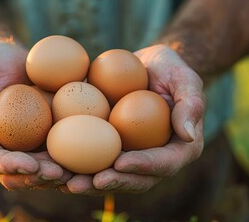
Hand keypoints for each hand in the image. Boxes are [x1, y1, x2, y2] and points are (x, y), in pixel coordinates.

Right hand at [0, 41, 71, 189]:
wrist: (15, 59)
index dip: (8, 166)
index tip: (30, 165)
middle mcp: (1, 148)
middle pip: (16, 174)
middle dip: (36, 178)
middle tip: (58, 173)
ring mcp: (24, 146)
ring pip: (39, 170)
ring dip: (56, 176)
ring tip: (75, 173)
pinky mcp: (44, 139)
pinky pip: (57, 154)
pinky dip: (70, 161)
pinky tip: (86, 161)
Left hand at [63, 44, 204, 195]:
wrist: (147, 66)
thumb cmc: (170, 70)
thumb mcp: (184, 78)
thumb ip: (191, 104)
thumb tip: (188, 135)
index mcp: (178, 148)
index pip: (163, 163)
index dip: (143, 167)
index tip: (120, 163)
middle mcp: (154, 157)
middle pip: (134, 178)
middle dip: (112, 183)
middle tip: (89, 182)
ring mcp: (131, 153)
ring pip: (112, 174)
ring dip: (89, 182)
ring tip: (67, 182)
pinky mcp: (110, 145)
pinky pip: (95, 158)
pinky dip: (78, 165)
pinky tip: (57, 165)